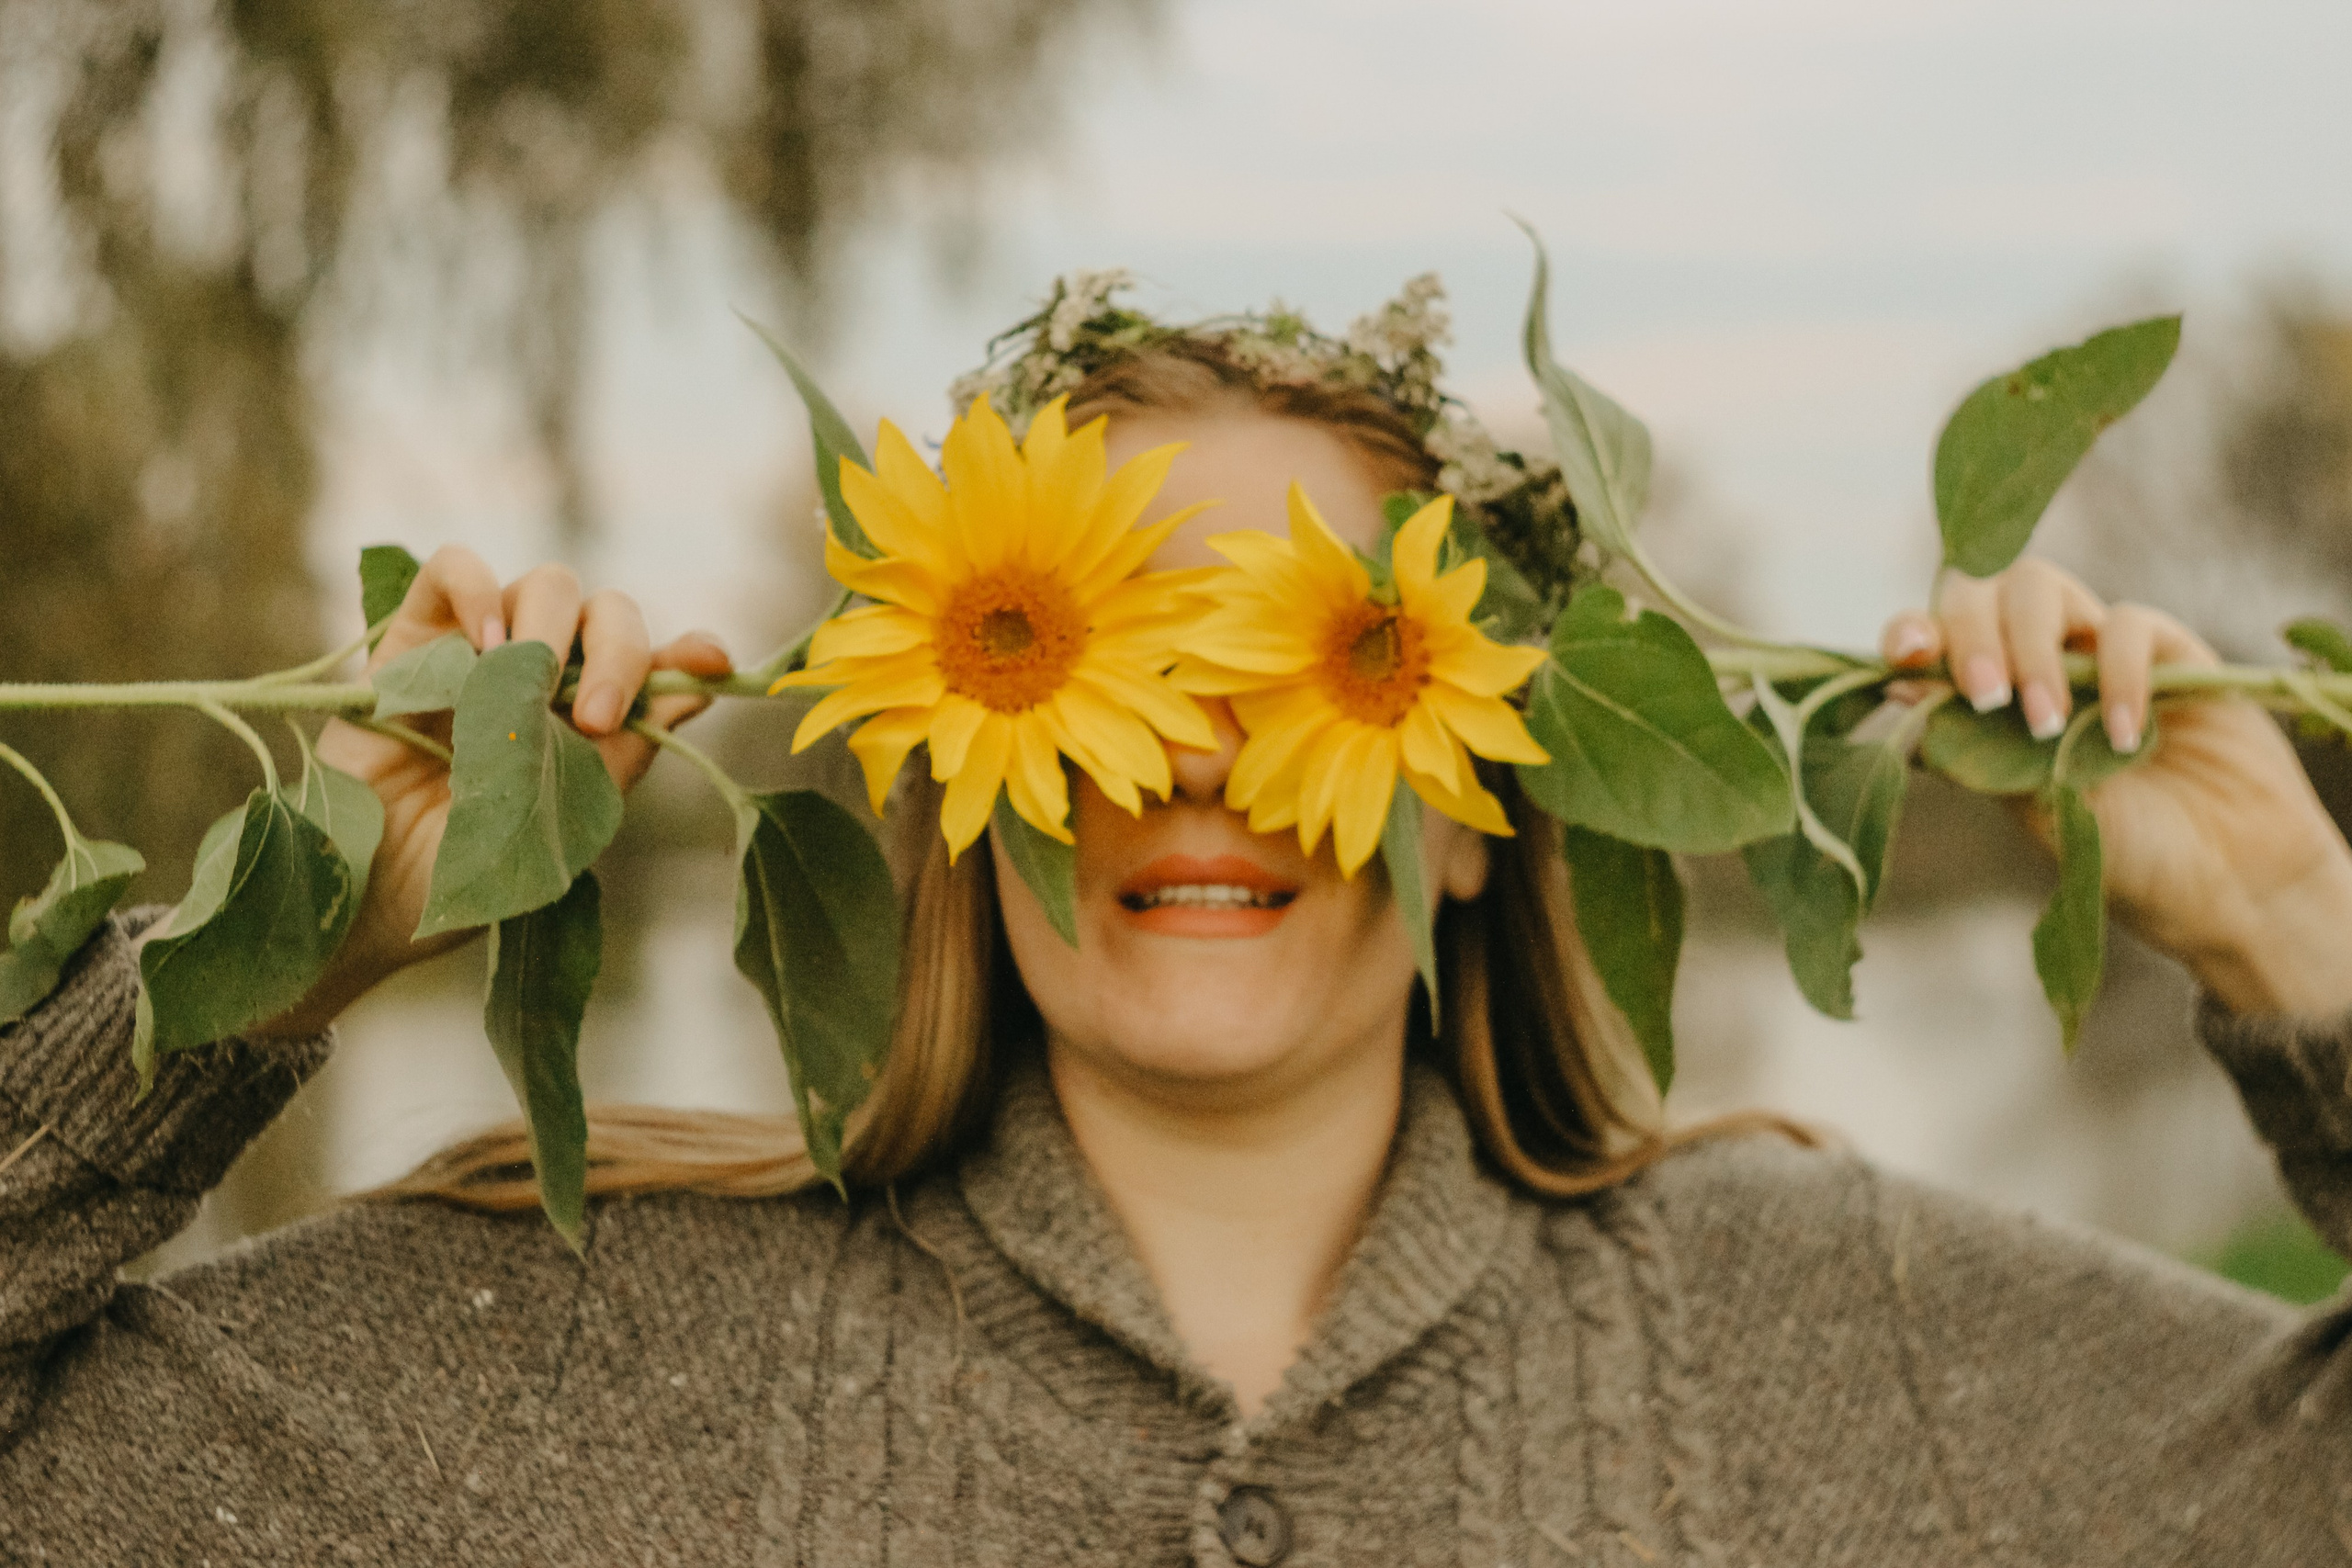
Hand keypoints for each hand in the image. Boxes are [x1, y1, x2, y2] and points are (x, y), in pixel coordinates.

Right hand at [254, 547, 732, 1034]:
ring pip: (547, 586)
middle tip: (593, 718)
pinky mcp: (413, 638)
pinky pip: (453, 569)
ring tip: (527, 686)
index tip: (715, 664)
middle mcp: (548, 677)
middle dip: (620, 652)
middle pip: (608, 611)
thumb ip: (629, 749)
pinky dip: (477, 586)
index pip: (656, 660)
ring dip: (553, 628)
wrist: (373, 900)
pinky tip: (484, 641)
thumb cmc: (472, 870)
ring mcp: (482, 651)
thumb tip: (704, 686)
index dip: (688, 651)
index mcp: (593, 718)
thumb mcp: (566, 818)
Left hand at [1883, 559, 2351, 1017]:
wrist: (2223, 886)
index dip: (1911, 632)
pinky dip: (2116, 673)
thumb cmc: (2125, 856)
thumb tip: (1897, 690)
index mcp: (1991, 700)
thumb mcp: (2031, 808)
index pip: (1934, 637)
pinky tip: (2120, 737)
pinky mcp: (2171, 653)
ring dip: (2031, 647)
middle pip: (1983, 590)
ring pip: (2041, 588)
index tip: (1905, 658)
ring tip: (2044, 721)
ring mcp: (2100, 653)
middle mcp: (2038, 663)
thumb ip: (1973, 751)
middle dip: (1971, 634)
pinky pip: (2129, 625)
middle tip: (1986, 697)